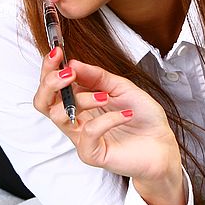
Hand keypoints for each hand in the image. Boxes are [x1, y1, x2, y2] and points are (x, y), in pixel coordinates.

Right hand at [32, 47, 186, 204]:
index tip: (57, 52)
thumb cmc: (142, 116)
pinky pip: (88, 133)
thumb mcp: (121, 87)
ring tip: (106, 96)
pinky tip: (126, 114)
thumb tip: (72, 63)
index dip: (48, 68)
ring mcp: (81, 137)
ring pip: (60, 116)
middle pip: (42, 102)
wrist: (162, 143)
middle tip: (68, 74)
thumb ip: (96, 76)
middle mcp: (75, 118)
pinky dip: (108, 119)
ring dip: (83, 99)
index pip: (51, 86)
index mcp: (79, 100)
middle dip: (50, 83)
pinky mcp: (91, 153)